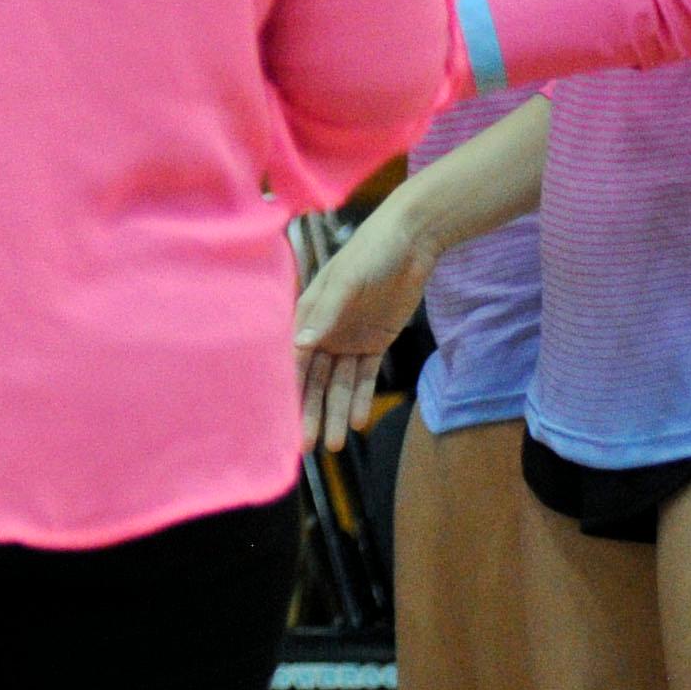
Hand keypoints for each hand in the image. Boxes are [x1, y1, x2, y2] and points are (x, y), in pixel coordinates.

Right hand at [295, 206, 432, 454]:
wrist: (410, 243)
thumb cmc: (370, 254)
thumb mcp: (347, 282)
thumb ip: (325, 314)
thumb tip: (298, 344)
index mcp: (306, 314)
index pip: (293, 359)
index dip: (286, 389)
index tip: (280, 419)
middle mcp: (323, 331)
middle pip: (313, 379)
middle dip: (309, 411)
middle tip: (306, 446)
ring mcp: (348, 339)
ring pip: (338, 384)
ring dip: (334, 412)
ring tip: (333, 444)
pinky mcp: (373, 343)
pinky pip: (364, 377)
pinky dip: (360, 397)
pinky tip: (356, 420)